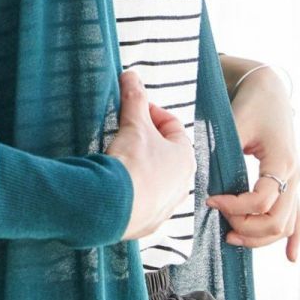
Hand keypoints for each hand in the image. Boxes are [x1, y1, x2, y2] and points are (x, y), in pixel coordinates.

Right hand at [106, 70, 196, 240]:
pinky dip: (133, 192)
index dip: (151, 113)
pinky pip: (143, 202)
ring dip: (141, 169)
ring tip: (119, 161)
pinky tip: (118, 187)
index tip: (133, 109)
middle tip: (125, 134)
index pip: (171, 126)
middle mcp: (183, 183)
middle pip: (165, 154)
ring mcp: (167, 206)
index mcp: (186, 157)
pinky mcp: (149, 223)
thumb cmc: (133, 164)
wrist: (114, 206)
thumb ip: (135, 99)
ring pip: (156, 180)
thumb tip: (131, 76)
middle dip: (145, 142)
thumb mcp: (134, 125)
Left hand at [206, 67, 299, 262]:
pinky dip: (293, 237)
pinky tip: (289, 256)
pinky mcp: (291, 184)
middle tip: (219, 221)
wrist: (269, 92)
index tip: (210, 199)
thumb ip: (221, 150)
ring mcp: (295, 181)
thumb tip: (200, 178)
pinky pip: (297, 217)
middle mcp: (293, 175)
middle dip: (245, 227)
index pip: (261, 200)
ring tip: (232, 237)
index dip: (234, 206)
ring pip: (285, 224)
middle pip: (275, 221)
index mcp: (281, 161)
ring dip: (260, 237)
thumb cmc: (249, 105)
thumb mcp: (234, 123)